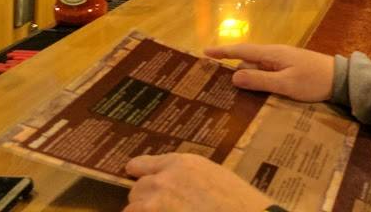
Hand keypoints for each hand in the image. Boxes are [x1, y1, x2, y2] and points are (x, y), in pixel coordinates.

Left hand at [124, 153, 270, 211]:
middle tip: (164, 209)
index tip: (136, 178)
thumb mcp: (213, 177)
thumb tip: (173, 188)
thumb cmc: (237, 202)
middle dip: (145, 202)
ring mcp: (153, 207)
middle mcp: (161, 182)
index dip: (139, 174)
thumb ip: (186, 178)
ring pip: (133, 211)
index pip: (141, 165)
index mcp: (179, 164)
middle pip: (136, 192)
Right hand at [205, 44, 334, 101]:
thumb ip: (260, 80)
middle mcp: (274, 55)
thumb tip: (233, 76)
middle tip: (210, 81)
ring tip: (226, 93)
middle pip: (246, 60)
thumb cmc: (313, 81)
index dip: (222, 52)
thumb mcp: (285, 84)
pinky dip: (255, 80)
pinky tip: (251, 93)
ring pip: (256, 68)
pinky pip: (265, 73)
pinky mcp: (288, 69)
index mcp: (272, 54)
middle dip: (229, 68)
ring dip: (243, 77)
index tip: (204, 53)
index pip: (241, 51)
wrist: (340, 79)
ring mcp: (281, 62)